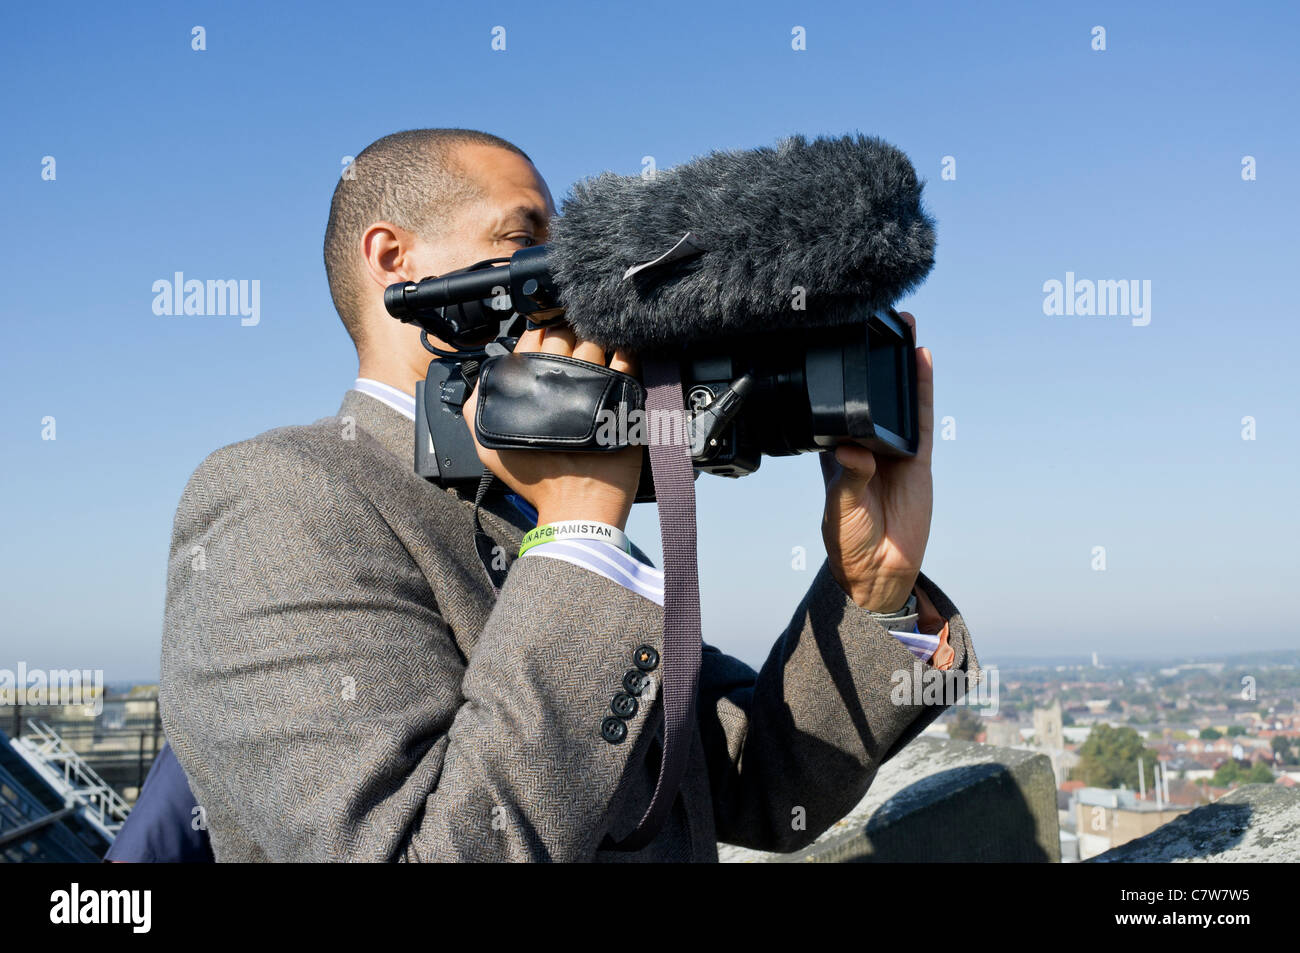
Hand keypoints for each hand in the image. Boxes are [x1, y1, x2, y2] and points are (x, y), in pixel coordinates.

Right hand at [462, 324, 643, 530]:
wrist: (576, 509)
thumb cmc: (536, 482)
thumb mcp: (489, 448)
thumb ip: (478, 408)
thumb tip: (483, 378)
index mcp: (525, 388)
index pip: (531, 341)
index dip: (538, 334)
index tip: (545, 338)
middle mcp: (558, 382)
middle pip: (563, 335)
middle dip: (565, 331)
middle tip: (570, 340)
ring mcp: (592, 387)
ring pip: (593, 342)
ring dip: (594, 339)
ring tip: (595, 345)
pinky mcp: (621, 398)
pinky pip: (627, 361)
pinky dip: (626, 351)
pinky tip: (624, 351)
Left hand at [820, 311, 933, 611]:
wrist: (880, 571)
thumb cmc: (849, 541)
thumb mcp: (840, 509)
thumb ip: (849, 478)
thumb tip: (853, 451)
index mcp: (836, 455)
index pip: (836, 410)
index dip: (838, 382)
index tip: (834, 346)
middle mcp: (865, 447)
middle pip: (871, 397)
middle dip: (873, 363)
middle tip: (872, 320)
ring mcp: (894, 451)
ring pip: (898, 400)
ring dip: (900, 366)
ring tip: (903, 328)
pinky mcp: (918, 460)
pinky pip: (921, 420)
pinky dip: (923, 389)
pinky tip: (922, 360)